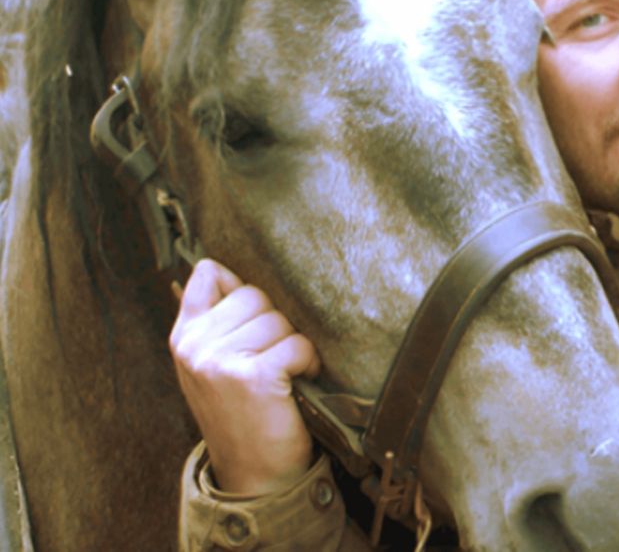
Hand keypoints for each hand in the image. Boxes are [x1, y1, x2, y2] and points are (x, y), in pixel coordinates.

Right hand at [170, 258, 320, 494]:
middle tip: (272, 359)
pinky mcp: (251, 376)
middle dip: (274, 323)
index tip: (252, 318)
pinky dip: (308, 361)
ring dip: (293, 345)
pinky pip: (297, 343)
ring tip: (284, 375)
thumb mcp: (213, 365)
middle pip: (255, 294)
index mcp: (183, 336)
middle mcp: (194, 346)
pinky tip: (299, 382)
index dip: (240, 286)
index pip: (208, 273)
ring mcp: (219, 361)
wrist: (255, 477)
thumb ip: (218, 321)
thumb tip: (231, 268)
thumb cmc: (244, 413)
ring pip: (278, 319)